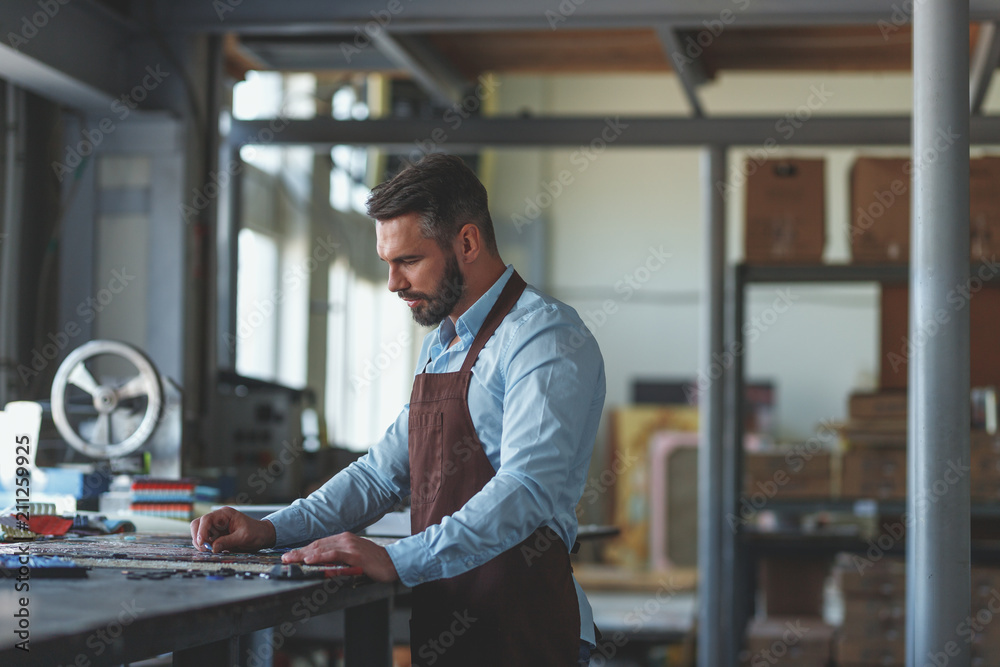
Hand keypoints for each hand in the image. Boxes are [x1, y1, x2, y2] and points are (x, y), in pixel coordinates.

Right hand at [190, 507, 275, 552]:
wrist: (262, 535)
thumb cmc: (256, 532)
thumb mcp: (243, 537)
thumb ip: (228, 541)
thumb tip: (213, 548)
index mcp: (225, 514)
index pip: (207, 519)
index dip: (201, 531)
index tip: (202, 543)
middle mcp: (218, 519)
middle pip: (198, 524)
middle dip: (198, 537)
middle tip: (204, 549)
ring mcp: (216, 527)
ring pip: (199, 533)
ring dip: (200, 543)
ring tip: (209, 551)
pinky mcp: (216, 535)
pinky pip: (204, 540)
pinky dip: (204, 546)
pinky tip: (211, 551)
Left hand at [282, 532, 398, 582]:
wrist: (392, 563)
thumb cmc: (374, 562)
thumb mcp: (353, 558)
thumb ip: (339, 559)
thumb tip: (323, 565)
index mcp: (344, 539)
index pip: (319, 544)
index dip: (303, 549)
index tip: (290, 555)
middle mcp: (345, 539)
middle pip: (317, 545)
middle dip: (299, 552)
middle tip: (285, 558)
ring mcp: (349, 545)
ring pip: (322, 548)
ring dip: (304, 554)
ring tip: (291, 559)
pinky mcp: (354, 554)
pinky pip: (333, 554)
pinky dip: (320, 557)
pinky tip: (309, 560)